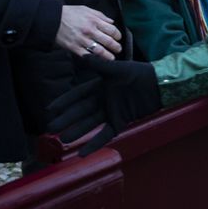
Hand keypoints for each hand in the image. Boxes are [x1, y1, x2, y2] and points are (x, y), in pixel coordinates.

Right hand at [47, 60, 162, 153]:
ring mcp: (110, 112)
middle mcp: (102, 100)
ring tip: (62, 140)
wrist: (157, 85)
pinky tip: (82, 153)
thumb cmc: (138, 73)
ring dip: (76, 132)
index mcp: (99, 87)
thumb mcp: (116, 69)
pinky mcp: (120, 122)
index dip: (64, 102)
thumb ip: (99, 65)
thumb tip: (81, 55)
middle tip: (50, 128)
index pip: (77, 95)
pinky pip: (104, 134)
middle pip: (80, 112)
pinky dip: (93, 144)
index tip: (50, 109)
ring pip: (89, 124)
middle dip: (66, 119)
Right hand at [56, 5, 121, 59]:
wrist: (52, 20)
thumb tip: (111, 22)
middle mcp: (90, 31)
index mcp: (94, 21)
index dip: (118, 35)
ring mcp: (82, 40)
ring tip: (112, 58)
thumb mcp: (86, 9)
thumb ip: (100, 16)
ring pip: (100, 51)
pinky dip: (94, 59)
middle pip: (108, 41)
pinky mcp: (75, 48)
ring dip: (108, 56)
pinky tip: (99, 61)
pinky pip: (87, 56)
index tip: (118, 38)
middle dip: (116, 47)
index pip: (112, 30)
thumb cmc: (69, 13)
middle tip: (118, 49)